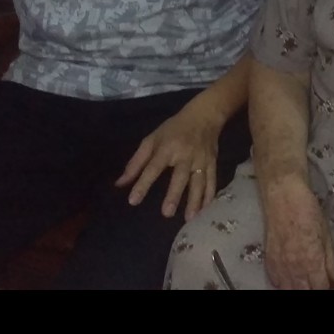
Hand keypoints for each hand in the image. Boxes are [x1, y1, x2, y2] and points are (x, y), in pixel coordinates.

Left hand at [114, 93, 227, 220]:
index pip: (153, 168)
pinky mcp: (213, 163)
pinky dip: (209, 195)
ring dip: (195, 200)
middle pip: (179, 176)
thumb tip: (120, 183)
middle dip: (174, 194)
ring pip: (199, 182)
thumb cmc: (174, 129)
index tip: (133, 200)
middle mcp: (185, 155)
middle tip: (167, 213)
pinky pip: (212, 181)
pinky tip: (206, 209)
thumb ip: (136, 162)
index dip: (143, 184)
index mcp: (167, 148)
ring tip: (190, 218)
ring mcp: (201, 160)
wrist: (205, 115)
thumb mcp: (152, 139)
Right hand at [262, 175, 333, 289]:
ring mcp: (279, 266)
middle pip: (304, 291)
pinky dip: (284, 283)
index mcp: (312, 261)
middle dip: (313, 288)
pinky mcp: (268, 262)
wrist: (283, 198)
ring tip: (306, 281)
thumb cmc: (309, 212)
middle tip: (318, 280)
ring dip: (299, 287)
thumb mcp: (326, 235)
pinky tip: (291, 277)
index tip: (329, 282)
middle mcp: (294, 268)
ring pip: (289, 289)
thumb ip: (331, 260)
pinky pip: (276, 282)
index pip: (320, 287)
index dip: (326, 286)